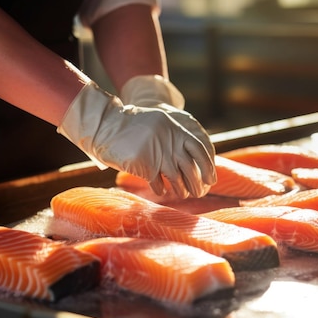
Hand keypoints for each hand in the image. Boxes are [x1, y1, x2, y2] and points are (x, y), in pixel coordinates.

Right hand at [58, 82, 215, 197]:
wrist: (106, 125)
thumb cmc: (132, 126)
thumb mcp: (157, 123)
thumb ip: (174, 137)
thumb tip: (193, 159)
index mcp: (173, 128)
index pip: (199, 149)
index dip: (208, 166)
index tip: (212, 179)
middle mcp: (167, 141)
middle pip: (190, 167)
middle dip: (196, 184)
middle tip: (199, 193)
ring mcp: (155, 153)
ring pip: (176, 178)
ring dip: (181, 190)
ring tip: (183, 194)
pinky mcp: (143, 164)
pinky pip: (158, 183)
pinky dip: (162, 190)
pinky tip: (162, 191)